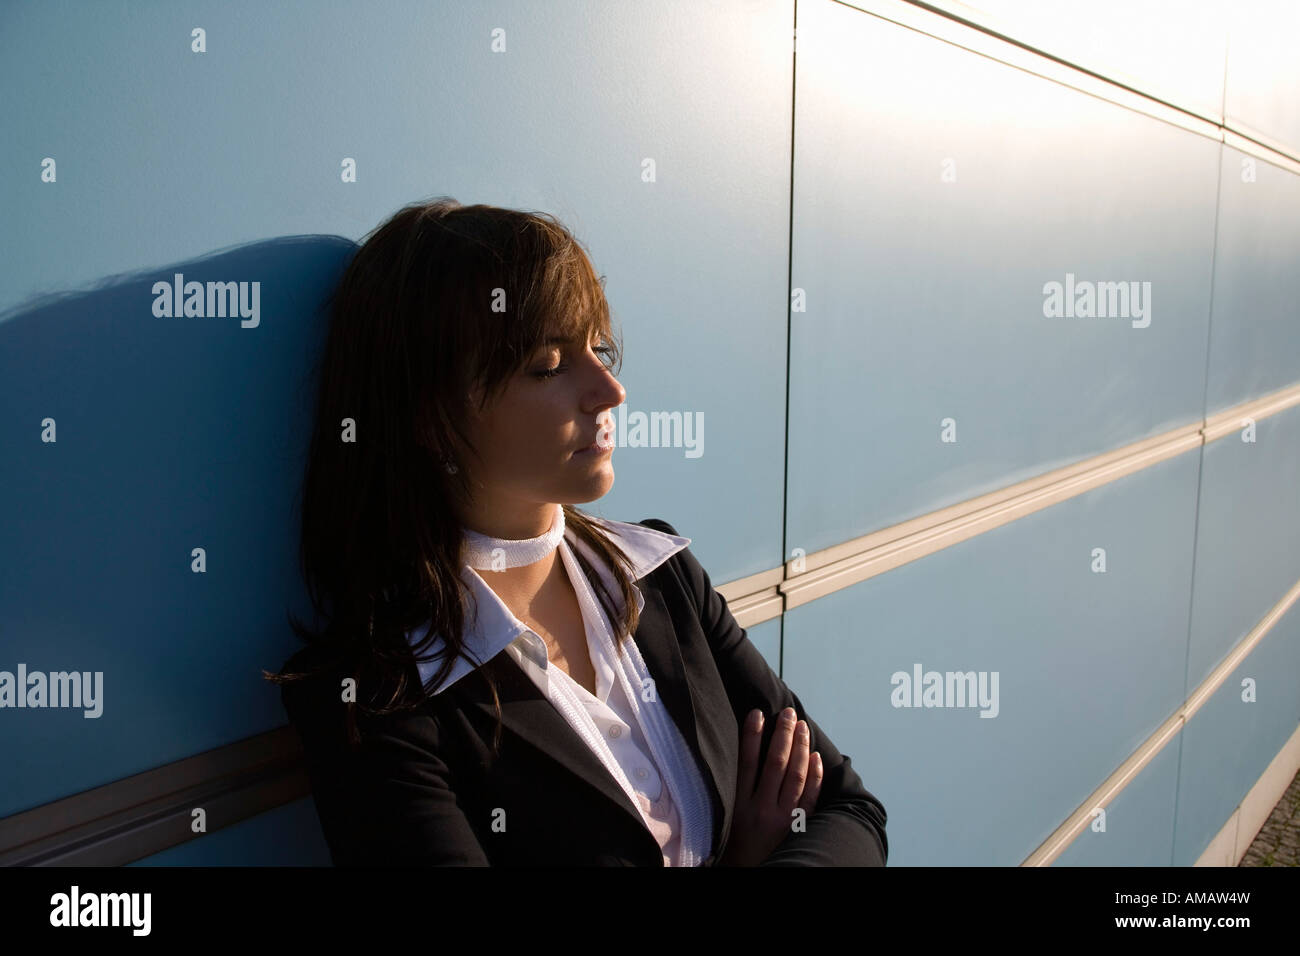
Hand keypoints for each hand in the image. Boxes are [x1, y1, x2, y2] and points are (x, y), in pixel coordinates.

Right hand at [717, 706, 822, 865]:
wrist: (751, 873)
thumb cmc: (735, 843)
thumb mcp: (726, 816)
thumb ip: (732, 789)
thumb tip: (742, 752)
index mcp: (739, 806)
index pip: (747, 763)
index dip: (752, 736)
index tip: (757, 713)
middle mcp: (761, 810)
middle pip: (775, 764)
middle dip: (783, 735)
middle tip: (789, 713)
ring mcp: (783, 819)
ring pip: (795, 776)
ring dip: (800, 748)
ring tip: (802, 727)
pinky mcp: (798, 827)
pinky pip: (810, 797)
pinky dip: (815, 775)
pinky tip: (815, 756)